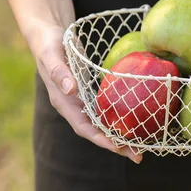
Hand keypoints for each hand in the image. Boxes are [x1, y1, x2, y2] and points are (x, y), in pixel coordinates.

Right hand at [29, 23, 142, 163]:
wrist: (49, 35)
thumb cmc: (50, 43)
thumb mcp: (52, 54)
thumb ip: (59, 71)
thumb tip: (70, 89)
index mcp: (63, 102)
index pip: (83, 127)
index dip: (100, 139)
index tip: (117, 147)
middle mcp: (73, 105)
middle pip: (96, 131)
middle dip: (116, 144)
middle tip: (138, 155)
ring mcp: (82, 101)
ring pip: (102, 123)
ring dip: (120, 134)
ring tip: (141, 145)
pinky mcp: (90, 93)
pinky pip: (106, 109)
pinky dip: (119, 116)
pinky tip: (136, 119)